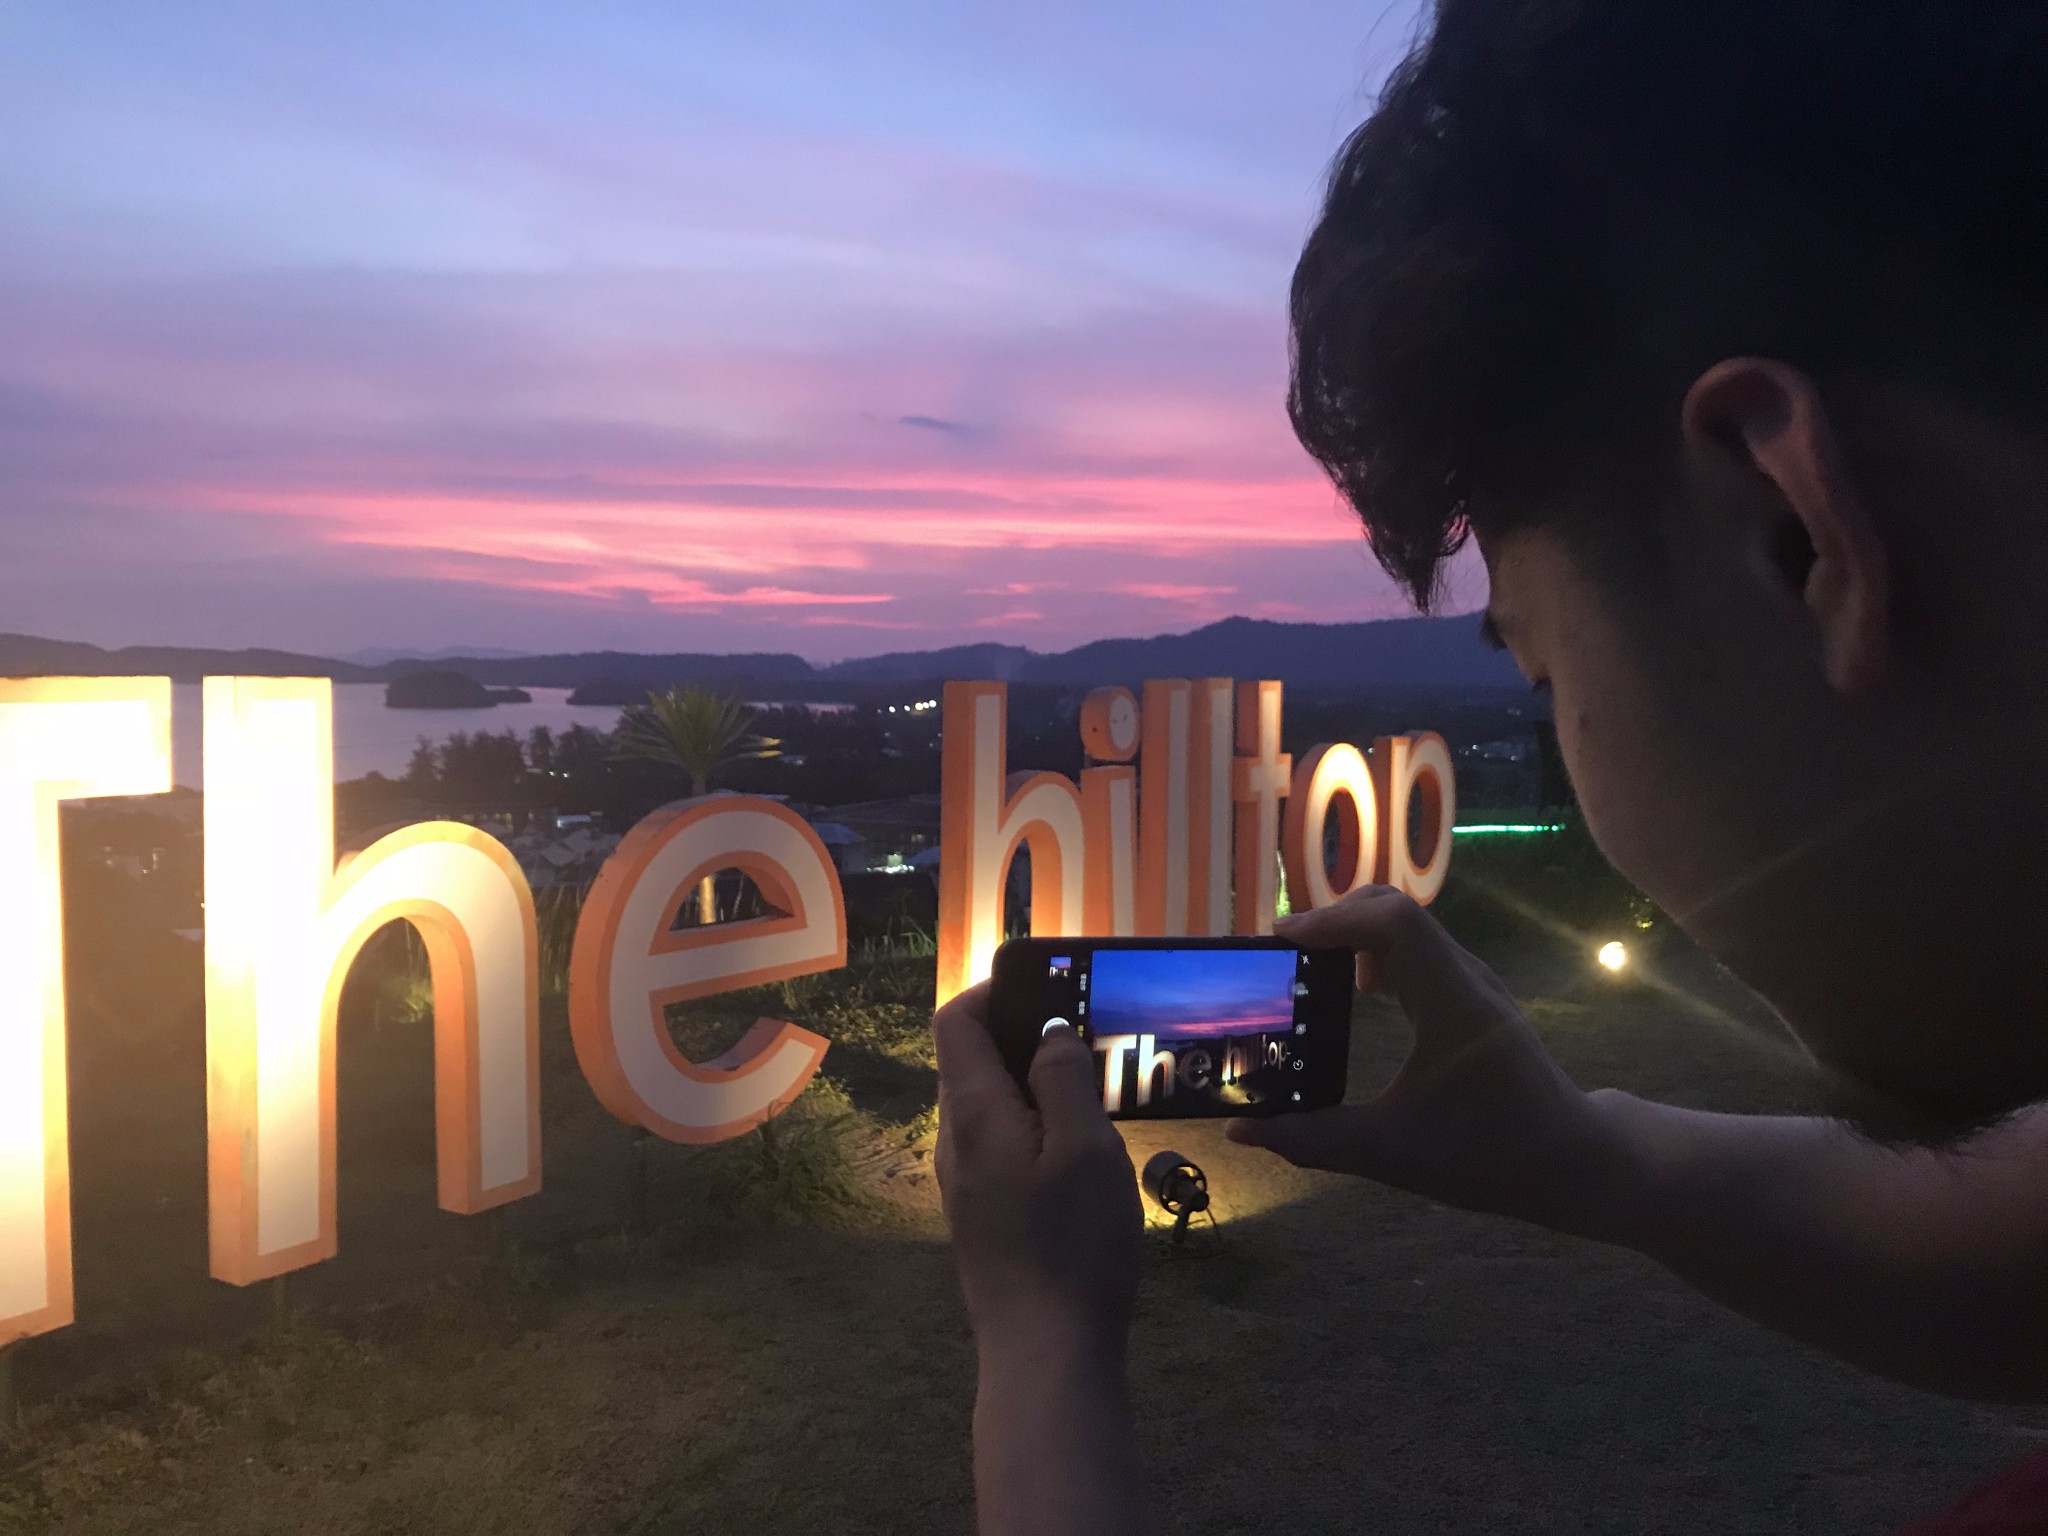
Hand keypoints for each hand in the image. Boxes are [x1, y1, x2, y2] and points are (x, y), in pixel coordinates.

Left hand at [933, 984, 1142, 1358]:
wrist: (1046, 1353)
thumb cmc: (1071, 1244)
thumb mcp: (1086, 1147)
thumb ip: (1064, 1078)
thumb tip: (1049, 1031)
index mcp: (972, 1111)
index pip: (956, 1021)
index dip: (995, 989)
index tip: (1051, 984)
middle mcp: (955, 1140)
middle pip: (973, 1061)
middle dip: (1025, 1035)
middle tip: (1090, 1034)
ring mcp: (965, 1182)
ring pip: (992, 1106)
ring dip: (1037, 1084)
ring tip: (1098, 1088)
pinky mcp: (984, 1216)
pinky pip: (1003, 1146)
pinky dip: (1037, 1126)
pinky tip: (1084, 1148)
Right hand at [1226, 887, 1626, 1234]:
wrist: (1572, 1161)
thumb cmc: (1489, 1156)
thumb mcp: (1390, 1153)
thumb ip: (1312, 1140)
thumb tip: (1242, 1130)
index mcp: (1451, 1003)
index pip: (1393, 921)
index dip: (1333, 917)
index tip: (1284, 941)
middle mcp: (1466, 979)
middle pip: (1395, 909)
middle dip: (1335, 919)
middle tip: (1289, 955)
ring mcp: (1474, 984)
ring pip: (1409, 926)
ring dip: (1356, 933)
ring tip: (1312, 969)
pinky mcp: (1475, 996)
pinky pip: (1420, 950)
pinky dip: (1379, 952)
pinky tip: (1356, 992)